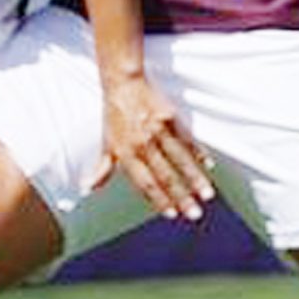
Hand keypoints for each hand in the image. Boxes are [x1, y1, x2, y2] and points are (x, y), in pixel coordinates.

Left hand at [88, 70, 213, 221]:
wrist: (123, 83)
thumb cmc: (114, 114)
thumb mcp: (105, 142)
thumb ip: (103, 168)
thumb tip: (89, 188)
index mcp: (126, 152)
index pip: (144, 183)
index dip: (158, 200)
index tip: (171, 214)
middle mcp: (142, 144)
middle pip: (165, 176)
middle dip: (181, 197)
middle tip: (194, 214)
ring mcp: (158, 131)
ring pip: (180, 160)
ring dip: (194, 179)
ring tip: (207, 195)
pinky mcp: (170, 118)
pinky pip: (186, 139)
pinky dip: (198, 152)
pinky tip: (208, 165)